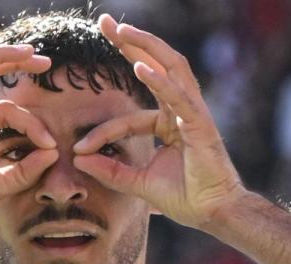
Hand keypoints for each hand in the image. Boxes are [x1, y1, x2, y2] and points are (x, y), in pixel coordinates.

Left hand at [72, 15, 246, 229]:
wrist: (212, 214)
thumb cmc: (185, 197)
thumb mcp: (138, 183)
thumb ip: (111, 171)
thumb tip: (79, 159)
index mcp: (169, 123)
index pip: (129, 118)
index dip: (102, 131)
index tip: (78, 148)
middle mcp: (181, 111)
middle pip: (155, 67)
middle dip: (130, 44)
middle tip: (104, 22)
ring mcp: (193, 114)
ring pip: (170, 69)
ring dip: (145, 47)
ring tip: (121, 31)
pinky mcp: (201, 124)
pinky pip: (178, 97)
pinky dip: (159, 81)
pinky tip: (139, 66)